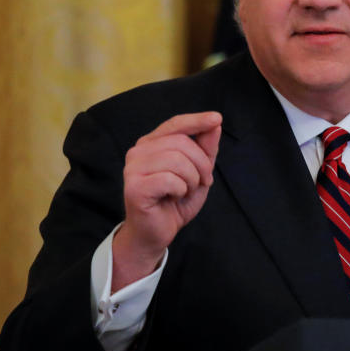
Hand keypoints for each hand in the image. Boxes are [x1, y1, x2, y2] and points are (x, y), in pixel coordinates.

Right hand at [113, 112, 221, 290]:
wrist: (158, 232)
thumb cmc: (176, 201)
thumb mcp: (198, 172)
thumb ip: (205, 148)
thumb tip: (214, 124)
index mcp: (152, 144)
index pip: (176, 124)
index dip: (197, 120)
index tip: (217, 118)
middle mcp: (138, 152)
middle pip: (181, 142)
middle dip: (202, 163)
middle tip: (202, 182)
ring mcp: (133, 169)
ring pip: (177, 160)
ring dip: (191, 179)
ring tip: (185, 191)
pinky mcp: (134, 187)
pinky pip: (170, 179)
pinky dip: (181, 190)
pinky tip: (173, 197)